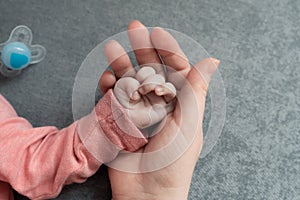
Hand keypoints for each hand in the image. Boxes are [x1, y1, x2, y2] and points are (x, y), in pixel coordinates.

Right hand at [99, 20, 219, 199]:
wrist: (147, 193)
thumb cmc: (173, 160)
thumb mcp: (189, 123)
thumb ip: (195, 90)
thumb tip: (212, 59)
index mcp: (178, 103)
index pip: (174, 70)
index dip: (167, 50)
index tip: (157, 33)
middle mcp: (158, 105)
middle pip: (150, 70)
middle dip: (142, 49)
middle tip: (134, 28)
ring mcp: (137, 112)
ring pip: (129, 82)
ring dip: (121, 65)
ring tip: (112, 49)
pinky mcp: (119, 121)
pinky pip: (113, 99)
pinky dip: (109, 88)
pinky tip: (107, 80)